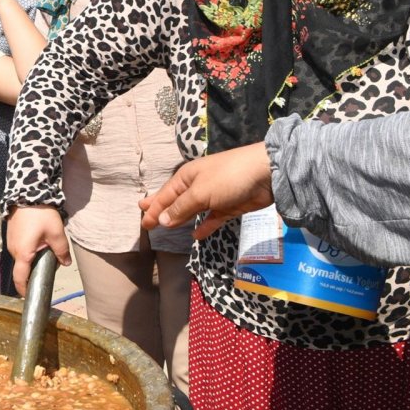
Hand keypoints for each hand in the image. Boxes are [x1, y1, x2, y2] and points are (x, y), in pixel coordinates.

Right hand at [6, 205, 70, 295]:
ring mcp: (11, 243)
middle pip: (24, 268)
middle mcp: (14, 250)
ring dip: (33, 257)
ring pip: (23, 258)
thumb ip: (62, 250)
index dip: (25, 290)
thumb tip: (65, 263)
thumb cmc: (40, 213)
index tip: (31, 296)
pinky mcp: (11, 236)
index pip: (20, 278)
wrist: (26, 194)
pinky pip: (20, 249)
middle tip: (52, 260)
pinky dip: (29, 249)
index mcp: (23, 253)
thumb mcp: (56, 232)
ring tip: (47, 245)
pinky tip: (39, 238)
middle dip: (36, 269)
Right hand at [138, 143, 272, 239]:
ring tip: (166, 226)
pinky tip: (196, 236)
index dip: (154, 209)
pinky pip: (211, 218)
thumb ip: (180, 208)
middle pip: (175, 201)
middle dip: (161, 209)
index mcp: (187, 177)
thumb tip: (162, 220)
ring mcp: (213, 197)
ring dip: (179, 218)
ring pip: (192, 210)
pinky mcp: (228, 206)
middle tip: (146, 219)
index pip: (165, 195)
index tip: (144, 223)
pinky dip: (203, 226)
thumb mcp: (200, 192)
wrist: (265, 174)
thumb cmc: (227, 177)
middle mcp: (197, 186)